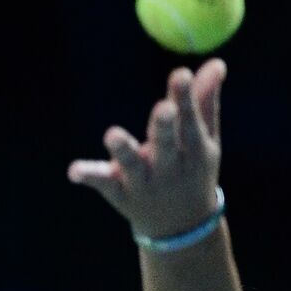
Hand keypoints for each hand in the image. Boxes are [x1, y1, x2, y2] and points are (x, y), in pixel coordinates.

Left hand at [68, 59, 225, 239]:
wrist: (181, 228)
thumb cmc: (193, 170)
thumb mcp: (204, 140)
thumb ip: (205, 101)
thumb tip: (216, 62)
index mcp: (194, 151)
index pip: (190, 121)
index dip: (186, 98)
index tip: (180, 73)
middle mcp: (170, 167)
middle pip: (166, 145)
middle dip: (165, 127)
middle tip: (163, 108)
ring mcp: (144, 183)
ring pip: (133, 165)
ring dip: (123, 151)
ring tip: (112, 134)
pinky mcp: (120, 194)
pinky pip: (104, 184)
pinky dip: (90, 176)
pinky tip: (73, 171)